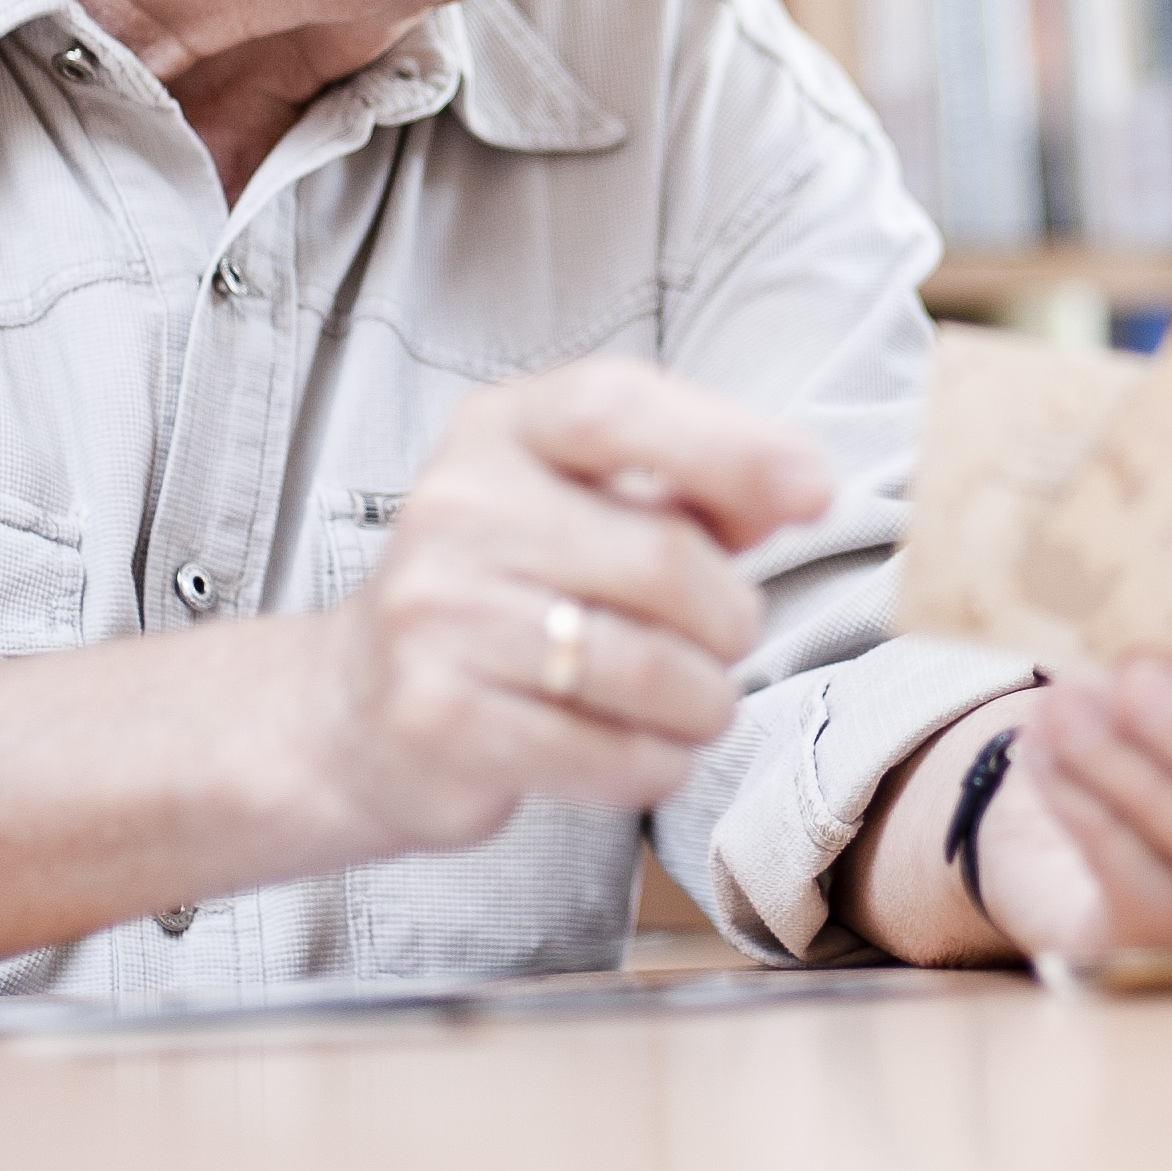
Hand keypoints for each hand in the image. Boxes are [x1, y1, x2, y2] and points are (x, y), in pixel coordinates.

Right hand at [296, 357, 831, 863]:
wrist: (356, 708)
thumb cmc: (512, 592)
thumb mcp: (588, 508)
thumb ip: (693, 489)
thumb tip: (799, 487)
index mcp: (500, 430)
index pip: (617, 407)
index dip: (731, 445)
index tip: (816, 491)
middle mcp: (455, 508)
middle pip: (662, 559)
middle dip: (731, 616)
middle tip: (729, 639)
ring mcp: (437, 616)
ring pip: (647, 667)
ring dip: (706, 701)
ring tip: (697, 701)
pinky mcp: (438, 720)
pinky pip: (606, 752)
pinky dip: (659, 762)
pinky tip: (648, 751)